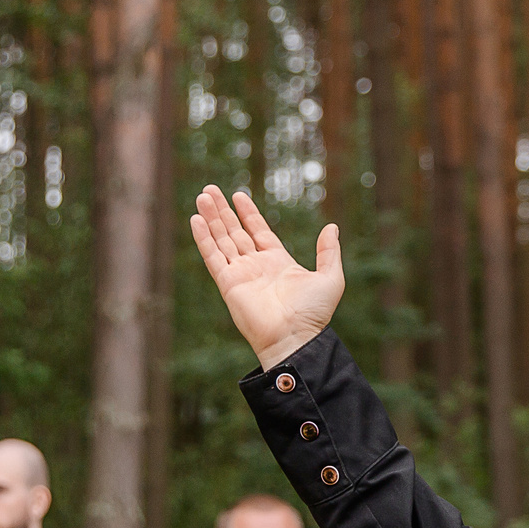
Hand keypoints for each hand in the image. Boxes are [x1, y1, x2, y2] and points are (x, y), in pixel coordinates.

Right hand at [189, 185, 346, 368]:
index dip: (248, 213)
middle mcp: (256, 266)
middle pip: (235, 232)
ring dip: (211, 218)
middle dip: (223, 211)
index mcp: (278, 262)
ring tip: (202, 196)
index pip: (258, 231)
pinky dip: (204, 238)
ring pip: (221, 239)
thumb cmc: (313, 314)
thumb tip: (332, 228)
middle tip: (210, 189)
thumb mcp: (330, 278)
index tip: (238, 195)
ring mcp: (241, 274)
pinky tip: (196, 219)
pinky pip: (213, 256)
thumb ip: (329, 252)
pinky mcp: (228, 283)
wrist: (295, 337)